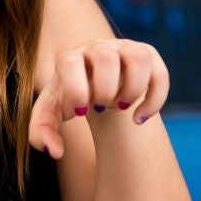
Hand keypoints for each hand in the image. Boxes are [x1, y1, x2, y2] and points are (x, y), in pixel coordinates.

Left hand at [28, 39, 168, 158]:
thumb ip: (41, 133)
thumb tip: (55, 152)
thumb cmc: (71, 102)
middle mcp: (97, 49)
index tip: (80, 111)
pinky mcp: (148, 57)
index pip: (70, 62)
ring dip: (133, 88)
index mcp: (71, 59)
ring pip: (138, 57)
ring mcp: (125, 50)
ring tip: (123, 107)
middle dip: (104, 89)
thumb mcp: (51, 116)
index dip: (75, 88)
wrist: (97, 91)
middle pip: (105, 57)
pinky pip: (160, 73)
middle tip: (100, 108)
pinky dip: (154, 100)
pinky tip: (139, 119)